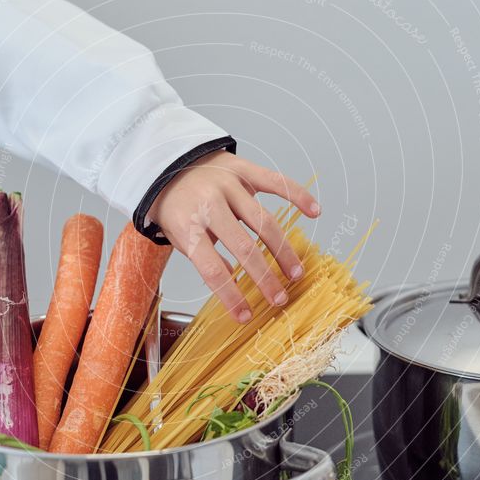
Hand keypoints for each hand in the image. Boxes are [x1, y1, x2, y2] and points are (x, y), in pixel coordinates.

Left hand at [147, 150, 320, 322]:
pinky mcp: (242, 168)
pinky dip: (298, 196)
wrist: (165, 163)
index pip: (211, 268)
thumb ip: (206, 258)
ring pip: (263, 221)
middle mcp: (208, 204)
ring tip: (295, 273)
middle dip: (264, 277)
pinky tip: (314, 212)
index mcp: (187, 225)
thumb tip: (233, 285)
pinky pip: (274, 182)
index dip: (230, 295)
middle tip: (279, 298)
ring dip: (283, 250)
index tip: (246, 316)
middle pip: (243, 246)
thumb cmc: (175, 206)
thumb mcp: (180, 238)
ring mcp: (227, 184)